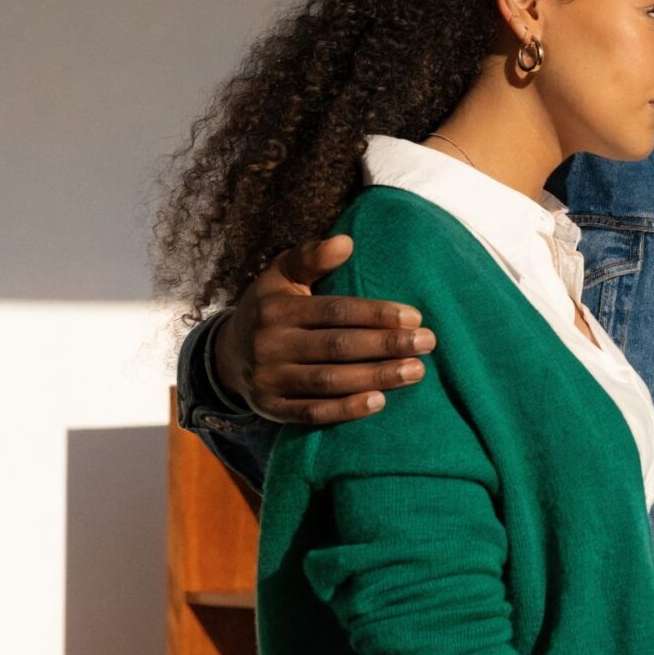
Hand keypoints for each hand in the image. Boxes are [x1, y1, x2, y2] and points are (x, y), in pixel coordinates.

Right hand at [212, 234, 433, 423]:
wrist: (226, 355)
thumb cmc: (269, 307)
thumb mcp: (282, 275)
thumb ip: (312, 257)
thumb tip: (347, 242)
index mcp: (278, 309)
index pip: (335, 311)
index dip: (376, 315)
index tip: (415, 317)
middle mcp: (271, 344)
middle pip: (337, 346)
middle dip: (386, 345)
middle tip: (427, 343)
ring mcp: (270, 379)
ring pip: (329, 381)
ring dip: (376, 377)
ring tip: (416, 371)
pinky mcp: (273, 409)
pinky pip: (313, 412)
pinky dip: (346, 409)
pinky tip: (380, 401)